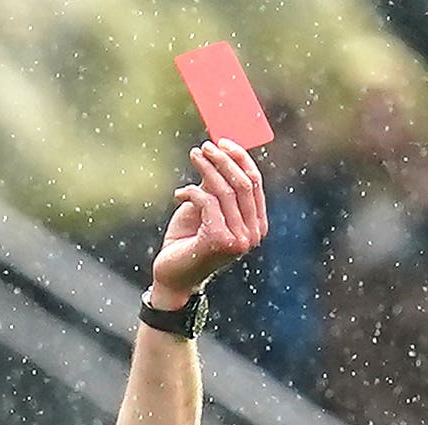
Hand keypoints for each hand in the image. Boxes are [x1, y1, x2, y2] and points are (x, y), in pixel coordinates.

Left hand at [148, 139, 267, 308]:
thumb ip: (215, 187)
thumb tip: (218, 153)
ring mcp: (239, 239)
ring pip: (225, 191)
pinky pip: (207, 202)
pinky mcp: (220, 241)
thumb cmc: (186, 242)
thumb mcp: (204, 209)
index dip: (241, 159)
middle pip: (243, 184)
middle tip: (206, 146)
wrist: (170, 278)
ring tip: (194, 156)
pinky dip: (191, 192)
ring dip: (207, 168)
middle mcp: (253, 234)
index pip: (255, 183)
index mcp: (256, 224)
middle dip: (224, 159)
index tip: (224, 142)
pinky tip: (179, 194)